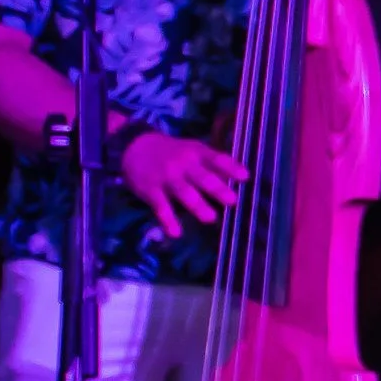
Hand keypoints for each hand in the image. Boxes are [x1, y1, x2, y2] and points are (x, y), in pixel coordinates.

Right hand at [120, 130, 246, 236]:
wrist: (135, 147)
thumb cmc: (174, 152)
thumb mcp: (193, 151)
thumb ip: (213, 165)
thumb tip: (239, 178)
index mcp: (197, 153)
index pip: (217, 159)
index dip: (231, 167)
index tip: (245, 177)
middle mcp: (183, 164)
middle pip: (202, 177)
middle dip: (217, 189)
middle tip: (232, 201)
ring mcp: (166, 177)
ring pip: (183, 192)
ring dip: (197, 205)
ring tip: (210, 218)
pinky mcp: (150, 190)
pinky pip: (160, 207)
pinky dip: (168, 220)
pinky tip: (176, 233)